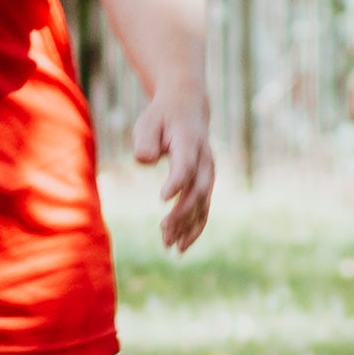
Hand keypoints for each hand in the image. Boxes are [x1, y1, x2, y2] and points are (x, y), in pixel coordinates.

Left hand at [133, 90, 218, 252]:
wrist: (187, 108)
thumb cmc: (161, 117)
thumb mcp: (147, 122)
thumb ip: (145, 141)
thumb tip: (145, 161)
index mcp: (189, 142)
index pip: (186, 165)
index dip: (177, 182)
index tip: (162, 199)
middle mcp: (204, 160)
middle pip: (198, 189)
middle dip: (183, 213)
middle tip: (163, 230)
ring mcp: (208, 173)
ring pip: (203, 203)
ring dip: (188, 226)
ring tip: (170, 246)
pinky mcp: (206, 183)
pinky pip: (204, 208)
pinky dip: (195, 227)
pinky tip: (181, 245)